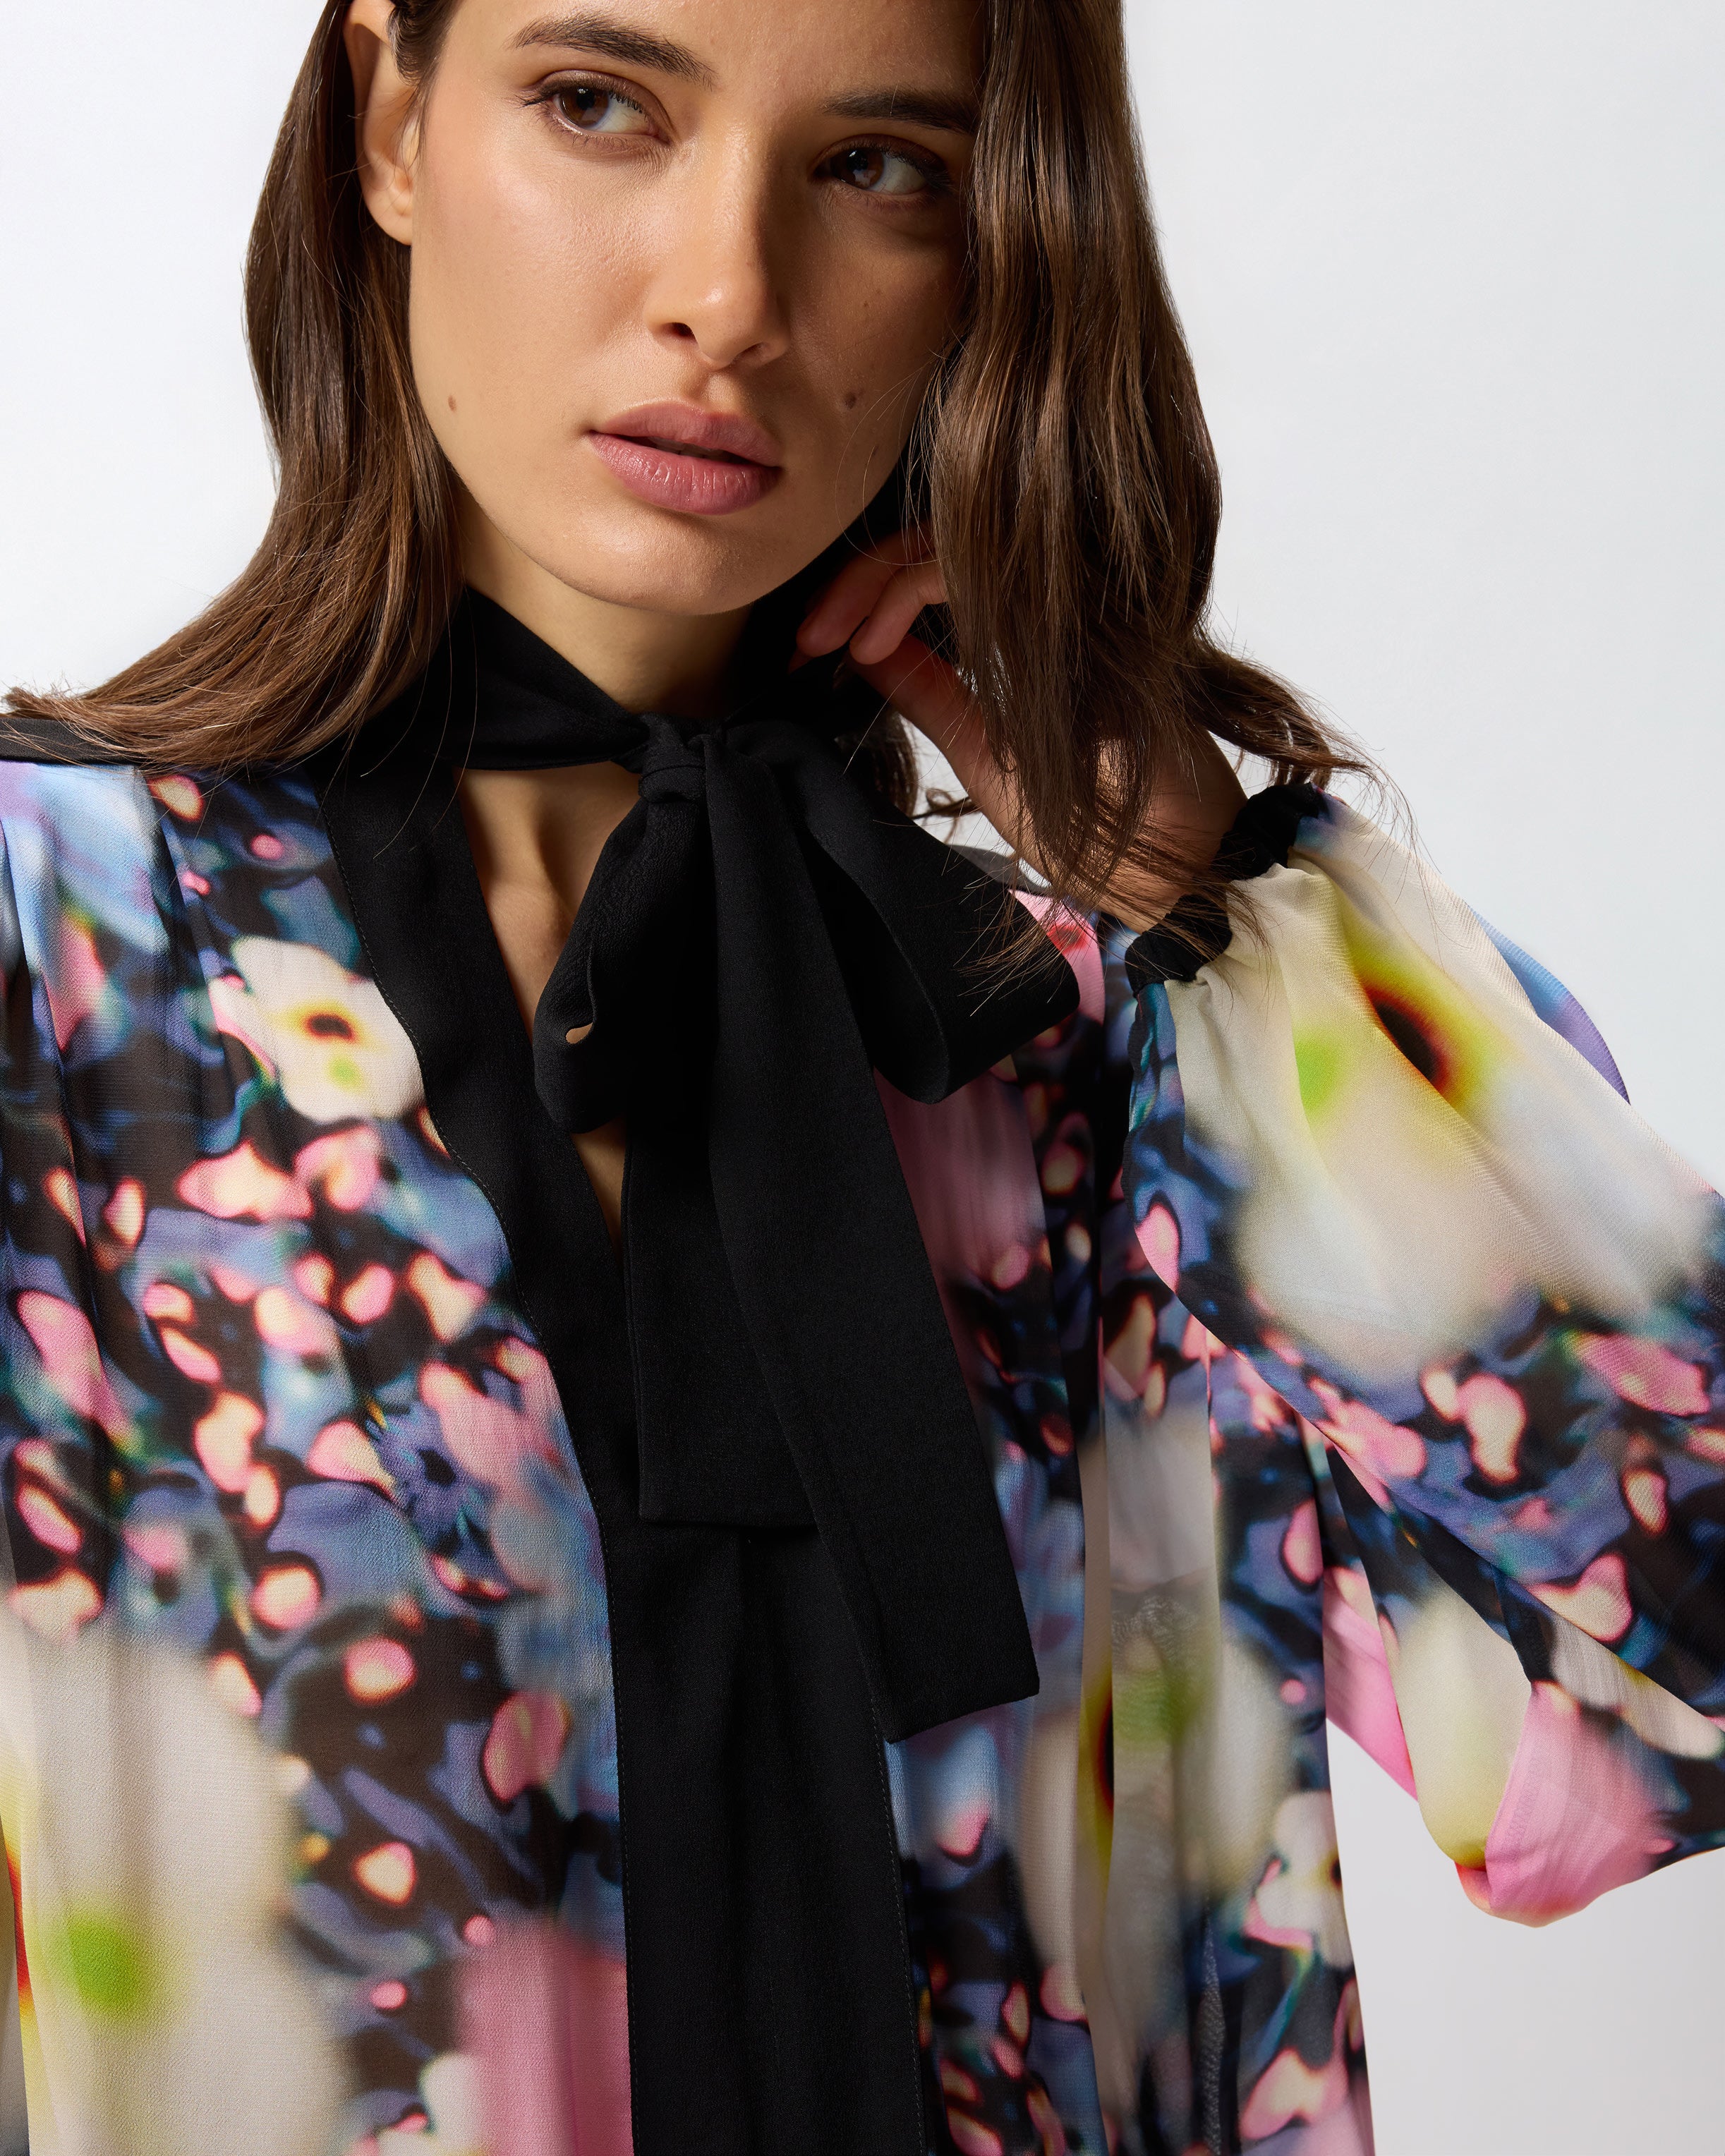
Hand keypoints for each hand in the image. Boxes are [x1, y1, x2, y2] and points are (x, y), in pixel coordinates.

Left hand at [796, 534, 1247, 929]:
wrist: (1174, 864)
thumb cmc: (1094, 822)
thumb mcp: (985, 755)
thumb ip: (932, 696)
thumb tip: (862, 646)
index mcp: (1023, 632)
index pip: (931, 569)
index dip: (861, 595)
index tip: (805, 648)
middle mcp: (1050, 599)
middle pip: (933, 539)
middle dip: (852, 582)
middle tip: (804, 636)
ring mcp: (1074, 596)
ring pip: (951, 540)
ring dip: (870, 582)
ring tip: (830, 638)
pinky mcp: (1085, 608)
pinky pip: (986, 567)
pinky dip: (913, 590)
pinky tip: (875, 642)